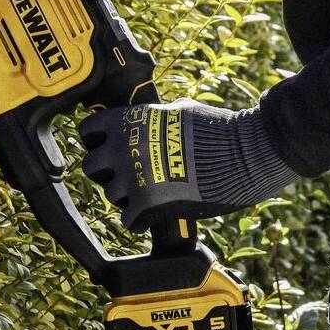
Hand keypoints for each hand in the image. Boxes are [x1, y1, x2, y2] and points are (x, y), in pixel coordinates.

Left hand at [77, 98, 296, 228]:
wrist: (241, 154)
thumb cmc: (217, 128)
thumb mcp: (180, 110)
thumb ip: (156, 117)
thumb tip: (155, 116)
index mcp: (130, 120)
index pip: (88, 130)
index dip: (97, 140)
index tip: (107, 147)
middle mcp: (123, 148)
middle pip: (90, 166)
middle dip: (106, 172)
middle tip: (126, 175)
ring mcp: (133, 178)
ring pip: (111, 195)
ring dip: (126, 196)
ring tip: (147, 194)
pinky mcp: (147, 205)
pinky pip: (128, 220)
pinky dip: (139, 220)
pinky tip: (152, 215)